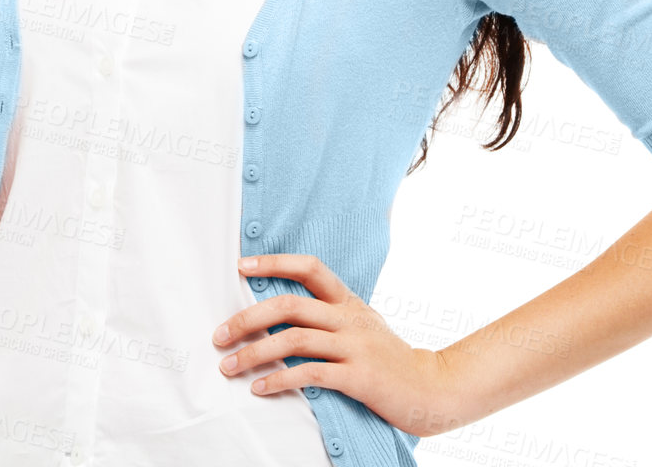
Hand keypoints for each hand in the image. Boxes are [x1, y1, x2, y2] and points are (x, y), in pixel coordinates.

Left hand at [211, 253, 458, 437]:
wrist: (432, 388)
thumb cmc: (388, 357)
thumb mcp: (361, 324)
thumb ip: (329, 314)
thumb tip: (278, 309)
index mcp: (348, 300)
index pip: (310, 267)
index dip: (274, 262)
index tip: (241, 265)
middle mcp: (349, 318)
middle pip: (290, 305)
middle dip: (247, 318)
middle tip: (218, 335)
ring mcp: (355, 346)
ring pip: (293, 340)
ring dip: (253, 353)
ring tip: (228, 366)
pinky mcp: (359, 377)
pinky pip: (310, 374)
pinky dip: (280, 380)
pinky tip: (260, 388)